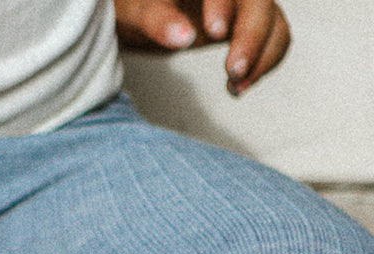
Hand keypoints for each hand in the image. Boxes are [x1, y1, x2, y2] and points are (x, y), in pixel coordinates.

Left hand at [114, 0, 291, 94]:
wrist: (142, 13)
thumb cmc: (137, 6)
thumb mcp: (138, 12)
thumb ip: (157, 20)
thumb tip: (183, 39)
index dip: (224, 5)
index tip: (216, 32)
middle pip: (259, 2)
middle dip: (251, 38)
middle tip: (234, 71)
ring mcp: (244, 3)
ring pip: (272, 20)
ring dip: (263, 55)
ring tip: (237, 88)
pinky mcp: (247, 22)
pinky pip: (273, 36)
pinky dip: (264, 62)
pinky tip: (238, 88)